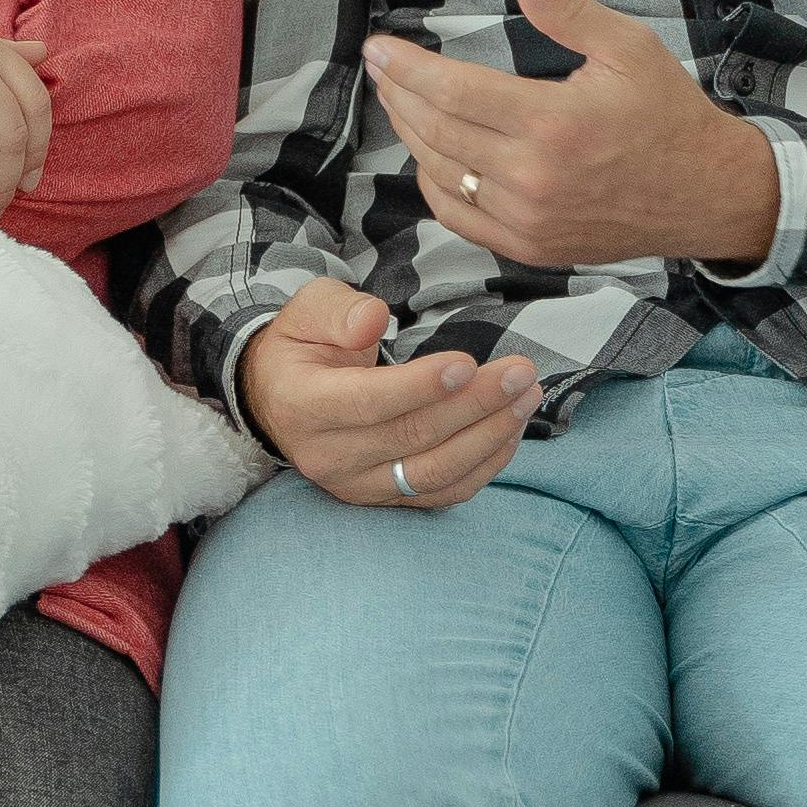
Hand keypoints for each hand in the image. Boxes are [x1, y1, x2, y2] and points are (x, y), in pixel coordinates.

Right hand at [232, 277, 546, 513]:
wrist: (280, 397)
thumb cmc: (304, 344)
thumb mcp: (308, 309)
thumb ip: (339, 310)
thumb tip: (374, 319)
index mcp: (303, 405)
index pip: (369, 403)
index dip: (421, 387)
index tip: (468, 363)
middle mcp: (328, 456)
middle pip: (412, 437)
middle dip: (475, 405)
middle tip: (522, 371)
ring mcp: (357, 485)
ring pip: (435, 471)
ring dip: (490, 436)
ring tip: (527, 396)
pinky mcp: (385, 497)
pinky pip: (443, 492)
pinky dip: (484, 465)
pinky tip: (511, 430)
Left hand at [365, 0, 784, 273]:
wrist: (707, 194)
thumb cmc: (668, 115)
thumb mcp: (630, 47)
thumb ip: (569, 12)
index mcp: (553, 123)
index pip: (452, 92)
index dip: (406, 67)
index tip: (379, 47)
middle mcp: (533, 178)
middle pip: (435, 132)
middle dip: (396, 94)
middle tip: (379, 66)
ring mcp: (529, 219)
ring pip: (440, 175)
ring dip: (409, 135)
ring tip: (397, 101)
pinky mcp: (532, 247)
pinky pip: (460, 217)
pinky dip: (433, 185)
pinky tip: (428, 157)